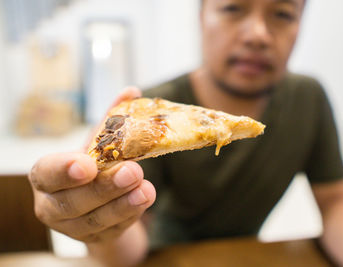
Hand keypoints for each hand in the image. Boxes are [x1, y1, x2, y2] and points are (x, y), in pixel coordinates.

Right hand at [28, 88, 155, 243]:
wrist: (96, 201)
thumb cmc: (92, 165)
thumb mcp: (97, 142)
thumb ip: (111, 119)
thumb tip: (132, 91)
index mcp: (45, 176)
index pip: (47, 174)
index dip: (64, 170)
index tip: (88, 165)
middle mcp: (52, 204)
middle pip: (73, 201)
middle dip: (104, 187)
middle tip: (132, 171)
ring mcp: (72, 227)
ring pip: (94, 220)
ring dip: (122, 204)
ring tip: (146, 190)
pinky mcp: (95, 239)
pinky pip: (113, 230)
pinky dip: (131, 215)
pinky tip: (145, 200)